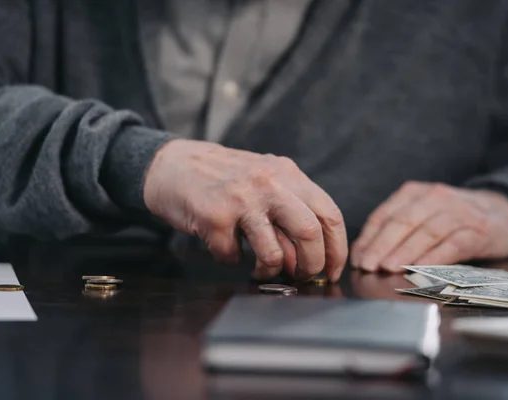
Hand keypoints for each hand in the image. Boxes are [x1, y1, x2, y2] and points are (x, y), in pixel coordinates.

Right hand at [143, 139, 347, 281]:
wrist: (171, 164)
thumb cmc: (222, 178)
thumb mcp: (264, 180)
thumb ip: (289, 208)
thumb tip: (311, 256)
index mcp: (287, 173)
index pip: (329, 214)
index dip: (336, 249)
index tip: (332, 270)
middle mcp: (269, 183)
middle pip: (310, 233)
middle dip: (311, 265)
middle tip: (301, 276)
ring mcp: (241, 199)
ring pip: (274, 254)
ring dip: (270, 272)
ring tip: (260, 270)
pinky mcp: (214, 216)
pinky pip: (233, 257)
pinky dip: (231, 259)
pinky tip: (224, 247)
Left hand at [350, 181, 507, 272]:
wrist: (503, 213)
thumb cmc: (453, 220)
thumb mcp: (422, 216)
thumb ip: (396, 231)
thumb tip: (364, 255)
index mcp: (414, 193)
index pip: (385, 214)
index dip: (369, 238)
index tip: (357, 258)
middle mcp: (435, 197)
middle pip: (403, 222)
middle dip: (382, 245)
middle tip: (367, 266)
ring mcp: (458, 212)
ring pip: (426, 232)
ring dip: (405, 252)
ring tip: (388, 268)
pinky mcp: (479, 231)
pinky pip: (453, 244)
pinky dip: (435, 257)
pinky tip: (420, 269)